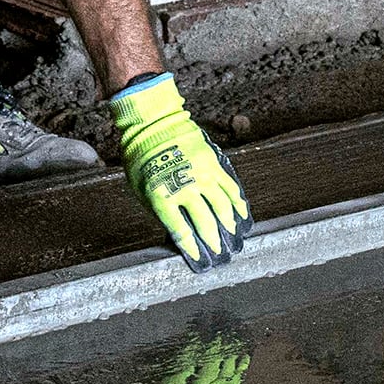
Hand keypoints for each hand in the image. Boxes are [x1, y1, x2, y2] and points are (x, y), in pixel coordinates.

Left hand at [112, 72, 250, 267]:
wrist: (154, 125)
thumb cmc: (142, 158)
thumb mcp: (142, 189)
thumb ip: (160, 210)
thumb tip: (176, 228)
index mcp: (163, 198)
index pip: (181, 232)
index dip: (192, 248)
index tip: (199, 258)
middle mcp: (186, 189)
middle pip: (205, 222)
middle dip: (213, 241)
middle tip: (220, 253)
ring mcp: (202, 175)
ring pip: (222, 206)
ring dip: (229, 224)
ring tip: (234, 236)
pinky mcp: (213, 163)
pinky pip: (230, 186)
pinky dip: (237, 200)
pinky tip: (241, 211)